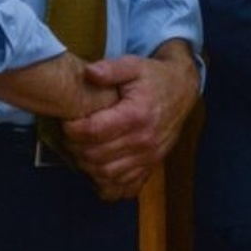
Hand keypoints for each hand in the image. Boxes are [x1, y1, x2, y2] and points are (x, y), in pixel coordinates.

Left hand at [61, 41, 199, 199]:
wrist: (183, 90)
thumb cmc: (154, 77)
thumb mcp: (133, 65)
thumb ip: (110, 69)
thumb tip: (89, 72)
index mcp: (137, 114)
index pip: (93, 131)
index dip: (72, 129)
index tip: (67, 121)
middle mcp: (144, 139)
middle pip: (95, 156)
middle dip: (75, 148)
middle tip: (70, 136)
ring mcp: (149, 155)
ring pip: (105, 173)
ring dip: (87, 165)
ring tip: (81, 149)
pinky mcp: (151, 164)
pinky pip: (124, 185)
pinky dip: (106, 181)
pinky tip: (98, 167)